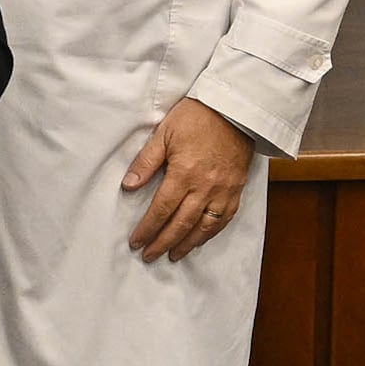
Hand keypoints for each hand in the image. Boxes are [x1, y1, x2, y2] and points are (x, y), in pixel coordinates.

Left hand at [122, 99, 253, 263]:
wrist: (234, 109)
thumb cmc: (197, 117)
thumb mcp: (164, 132)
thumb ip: (146, 161)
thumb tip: (128, 186)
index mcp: (185, 173)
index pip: (161, 209)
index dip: (148, 228)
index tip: (136, 241)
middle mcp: (205, 187)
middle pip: (181, 223)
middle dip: (163, 242)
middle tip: (149, 256)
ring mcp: (224, 190)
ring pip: (204, 226)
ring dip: (187, 244)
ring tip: (173, 255)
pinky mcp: (236, 189)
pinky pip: (224, 218)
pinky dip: (211, 233)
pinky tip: (200, 240)